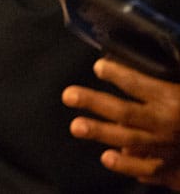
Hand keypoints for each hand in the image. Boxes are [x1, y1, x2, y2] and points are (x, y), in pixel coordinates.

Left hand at [63, 58, 179, 189]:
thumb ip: (170, 79)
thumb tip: (131, 65)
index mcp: (174, 99)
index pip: (139, 82)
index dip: (117, 73)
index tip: (98, 66)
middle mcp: (167, 123)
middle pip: (124, 111)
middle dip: (93, 102)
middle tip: (68, 95)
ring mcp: (168, 149)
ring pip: (128, 140)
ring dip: (101, 133)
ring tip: (76, 126)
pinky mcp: (172, 171)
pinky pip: (146, 169)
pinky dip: (126, 165)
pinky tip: (107, 158)